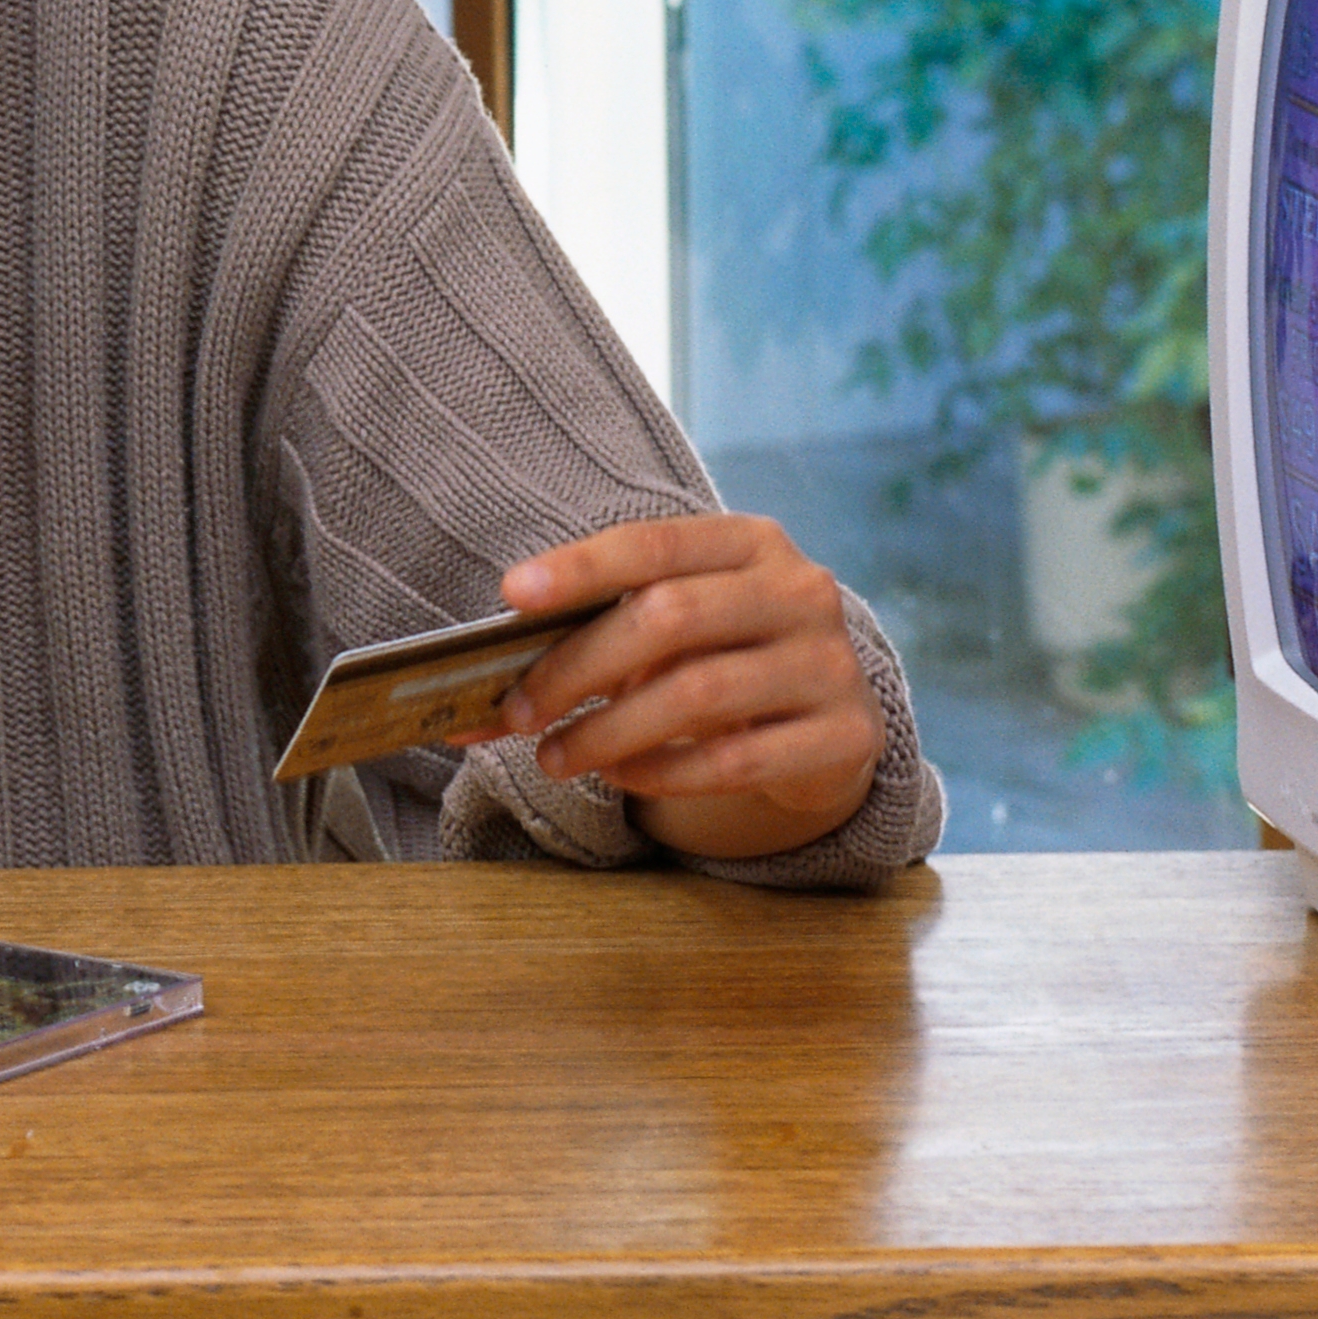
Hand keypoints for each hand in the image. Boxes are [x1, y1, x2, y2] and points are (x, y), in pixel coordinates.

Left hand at [488, 515, 883, 862]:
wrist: (830, 722)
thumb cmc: (726, 659)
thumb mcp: (675, 630)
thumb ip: (591, 642)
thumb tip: (474, 699)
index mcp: (751, 542)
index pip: (655, 543)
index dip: (582, 567)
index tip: (514, 595)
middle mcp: (799, 591)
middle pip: (670, 616)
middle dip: (578, 665)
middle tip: (517, 711)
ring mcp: (828, 663)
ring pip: (699, 692)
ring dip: (608, 730)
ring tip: (555, 757)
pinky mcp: (843, 737)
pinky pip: (735, 760)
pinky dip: (663, 771)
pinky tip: (621, 776)